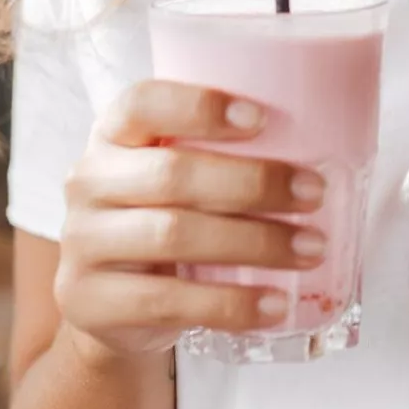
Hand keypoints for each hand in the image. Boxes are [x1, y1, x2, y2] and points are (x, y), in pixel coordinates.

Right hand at [53, 81, 326, 360]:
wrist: (109, 305)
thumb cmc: (166, 219)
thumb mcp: (179, 177)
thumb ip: (221, 154)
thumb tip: (325, 143)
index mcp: (113, 133)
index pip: (143, 102)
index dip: (200, 106)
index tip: (261, 118)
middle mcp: (89, 180)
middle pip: (172, 173)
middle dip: (253, 183)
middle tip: (314, 193)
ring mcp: (83, 243)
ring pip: (174, 235)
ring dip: (255, 242)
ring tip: (311, 249)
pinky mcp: (90, 302)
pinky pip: (169, 301)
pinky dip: (232, 305)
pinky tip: (276, 303)